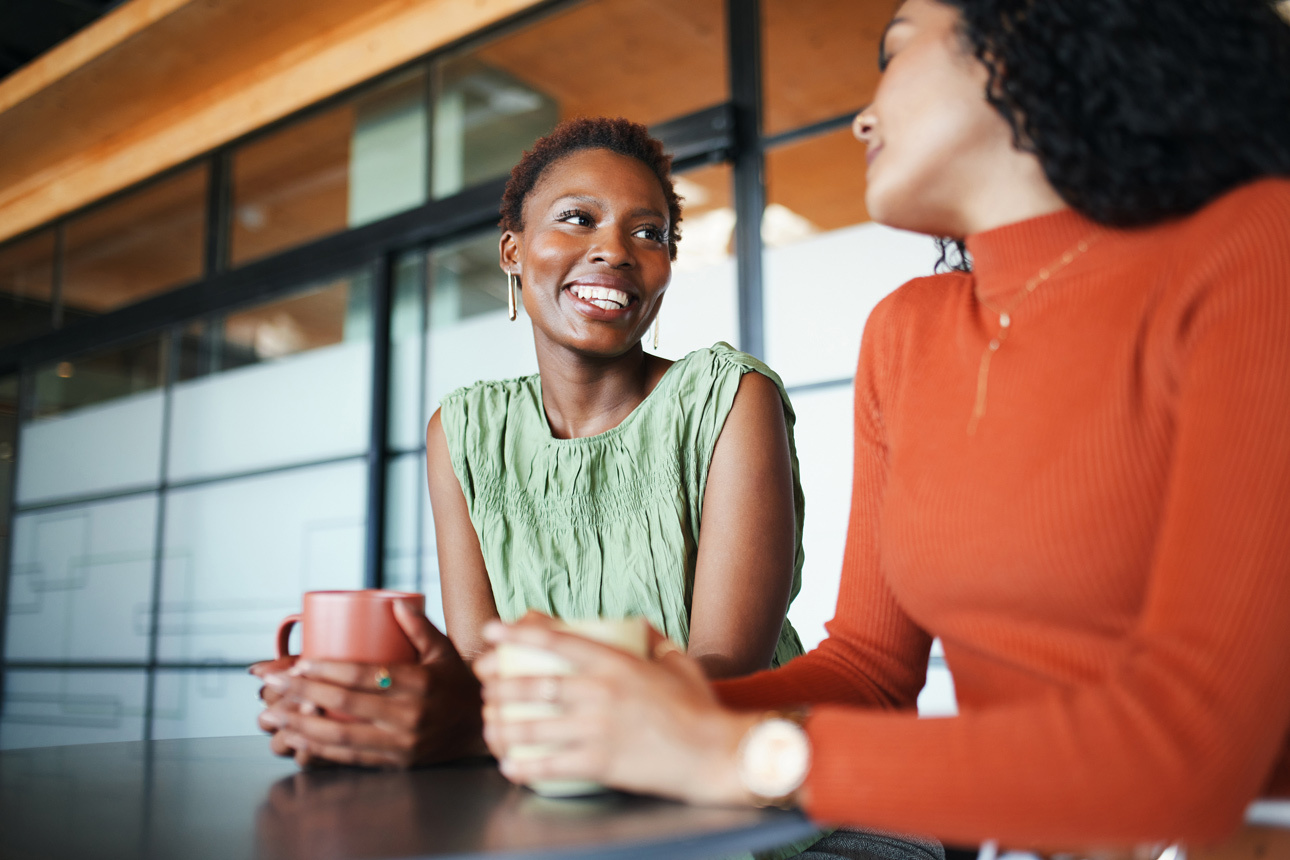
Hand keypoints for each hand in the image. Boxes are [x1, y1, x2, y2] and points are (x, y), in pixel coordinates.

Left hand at [255, 600, 484, 768]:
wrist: (481, 727)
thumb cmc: (458, 682)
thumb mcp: (444, 650)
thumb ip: (419, 626)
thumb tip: (394, 603)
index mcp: (420, 683)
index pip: (364, 676)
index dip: (327, 670)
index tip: (298, 664)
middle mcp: (409, 716)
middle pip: (345, 705)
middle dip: (302, 694)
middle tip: (273, 684)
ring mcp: (402, 743)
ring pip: (342, 736)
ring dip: (302, 726)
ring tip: (272, 714)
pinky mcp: (396, 762)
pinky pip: (351, 757)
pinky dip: (320, 750)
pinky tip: (296, 740)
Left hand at [474, 613, 759, 805]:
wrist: (715, 754)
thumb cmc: (699, 708)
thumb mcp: (677, 661)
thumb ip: (652, 639)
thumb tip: (633, 624)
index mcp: (617, 663)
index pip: (557, 641)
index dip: (518, 633)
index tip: (492, 631)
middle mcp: (602, 693)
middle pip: (534, 684)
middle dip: (499, 683)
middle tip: (484, 683)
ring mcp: (599, 730)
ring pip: (535, 726)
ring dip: (503, 725)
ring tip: (489, 725)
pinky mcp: (601, 764)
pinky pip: (551, 766)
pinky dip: (525, 767)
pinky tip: (509, 766)